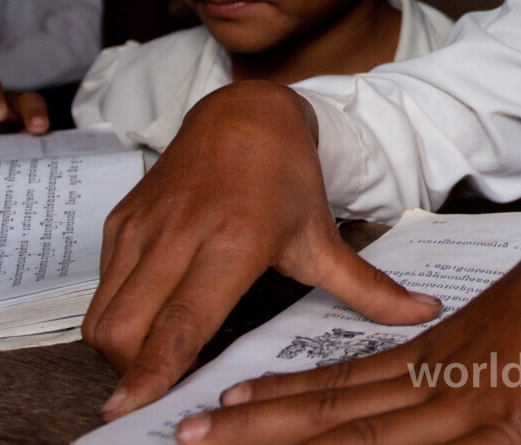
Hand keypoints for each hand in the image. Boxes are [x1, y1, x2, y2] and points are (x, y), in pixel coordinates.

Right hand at [84, 80, 442, 420]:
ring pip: (101, 313)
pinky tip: (149, 317)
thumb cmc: (286, 178)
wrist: (243, 113)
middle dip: (130, 373)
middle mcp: (180, 233)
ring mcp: (143, 225)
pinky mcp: (119, 220)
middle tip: (156, 389)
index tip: (132, 408)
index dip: (152, 370)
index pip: (181, 321)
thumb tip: (422, 313)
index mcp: (234, 241)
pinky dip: (114, 314)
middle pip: (125, 329)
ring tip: (152, 358)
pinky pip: (99, 286)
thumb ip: (368, 288)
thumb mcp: (323, 237)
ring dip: (118, 348)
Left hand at [171, 199, 520, 444]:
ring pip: (357, 433)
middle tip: (189, 430)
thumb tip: (441, 383)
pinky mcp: (505, 432)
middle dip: (256, 425)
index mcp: (440, 356)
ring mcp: (466, 408)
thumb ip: (471, 359)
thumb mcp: (511, 328)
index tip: (229, 399)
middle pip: (332, 409)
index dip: (282, 398)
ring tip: (216, 440)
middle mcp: (438, 382)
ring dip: (285, 439)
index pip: (345, 384)